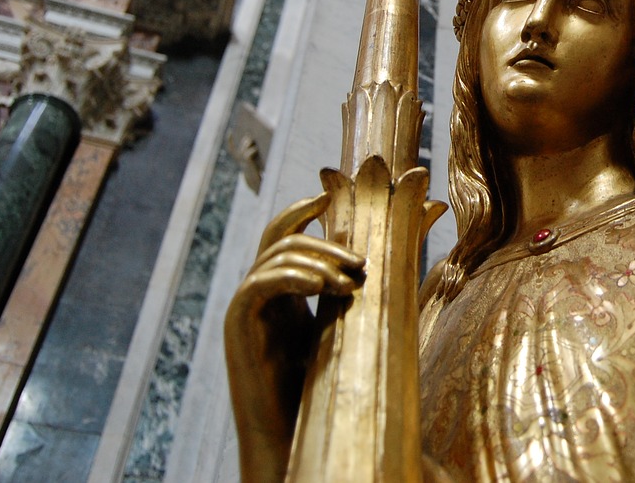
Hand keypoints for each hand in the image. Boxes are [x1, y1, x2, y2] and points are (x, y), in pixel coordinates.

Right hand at [225, 191, 364, 482]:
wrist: (292, 435)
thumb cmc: (324, 387)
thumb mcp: (347, 328)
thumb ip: (359, 294)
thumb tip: (395, 263)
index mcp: (282, 291)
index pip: (285, 235)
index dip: (305, 210)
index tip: (331, 198)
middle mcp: (259, 293)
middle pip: (283, 239)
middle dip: (326, 244)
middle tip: (361, 264)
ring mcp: (245, 307)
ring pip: (277, 256)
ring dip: (319, 260)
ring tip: (350, 281)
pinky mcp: (239, 324)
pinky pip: (261, 283)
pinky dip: (294, 276)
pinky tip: (324, 286)